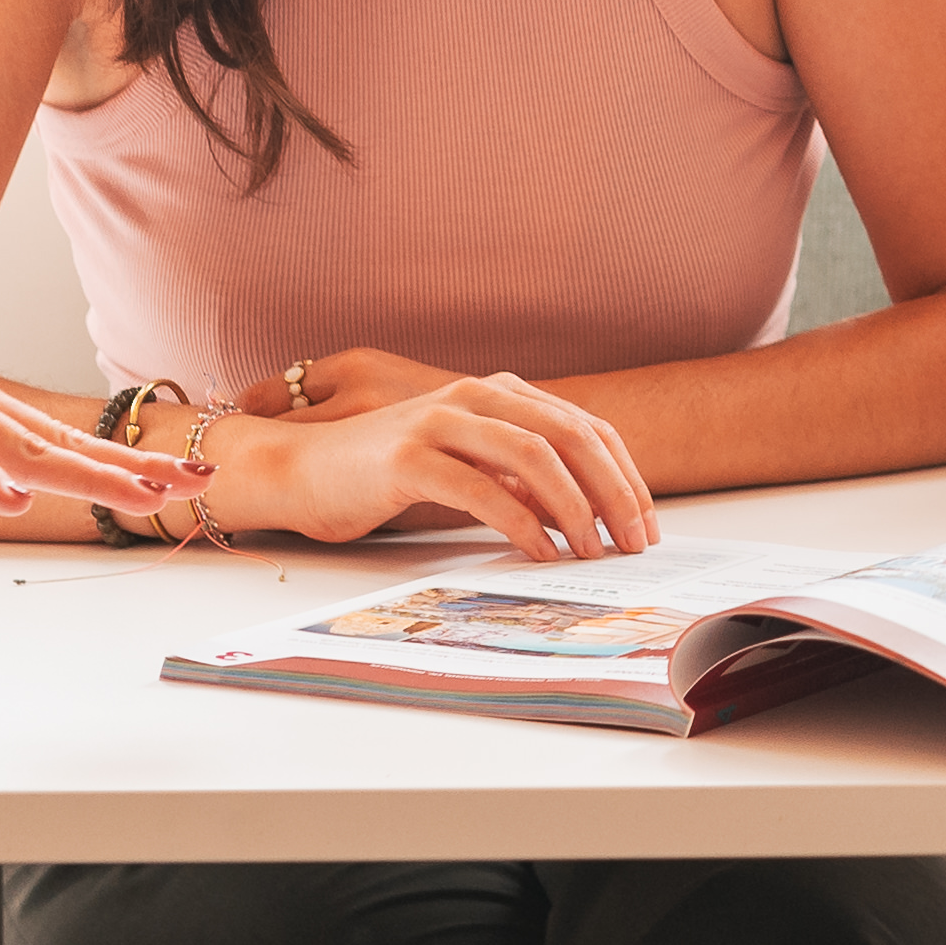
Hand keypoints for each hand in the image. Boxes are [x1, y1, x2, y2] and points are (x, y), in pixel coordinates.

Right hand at [222, 365, 657, 561]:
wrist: (299, 471)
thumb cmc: (382, 475)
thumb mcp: (464, 467)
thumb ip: (515, 477)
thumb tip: (580, 513)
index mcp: (495, 392)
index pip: (584, 426)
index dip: (623, 473)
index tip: (647, 520)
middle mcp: (473, 396)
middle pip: (570, 436)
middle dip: (613, 492)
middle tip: (636, 541)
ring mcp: (439, 422)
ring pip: (533, 457)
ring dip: (574, 508)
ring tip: (592, 551)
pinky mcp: (408, 459)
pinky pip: (482, 489)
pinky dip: (521, 523)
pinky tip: (541, 552)